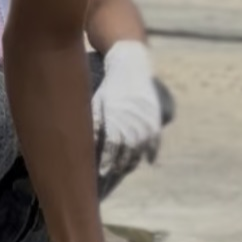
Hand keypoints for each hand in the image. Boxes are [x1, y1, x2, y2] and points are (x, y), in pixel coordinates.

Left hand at [92, 41, 161, 180]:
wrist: (132, 67)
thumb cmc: (110, 87)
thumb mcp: (98, 102)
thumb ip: (94, 123)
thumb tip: (85, 143)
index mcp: (117, 122)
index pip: (112, 149)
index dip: (107, 162)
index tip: (101, 172)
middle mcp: (133, 125)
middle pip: (127, 154)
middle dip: (118, 166)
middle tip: (111, 174)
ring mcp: (146, 124)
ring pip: (140, 151)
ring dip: (132, 162)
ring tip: (125, 169)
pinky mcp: (155, 120)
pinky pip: (155, 142)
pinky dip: (152, 153)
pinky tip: (148, 161)